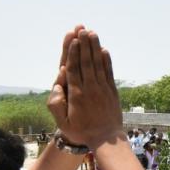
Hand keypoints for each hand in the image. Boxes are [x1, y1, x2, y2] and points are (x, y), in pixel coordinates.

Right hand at [50, 28, 121, 147]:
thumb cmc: (81, 131)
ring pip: (98, 65)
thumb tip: (58, 84)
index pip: (74, 69)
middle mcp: (90, 89)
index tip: (74, 40)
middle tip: (83, 29)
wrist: (106, 140)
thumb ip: (56, 104)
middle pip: (86, 62)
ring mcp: (103, 90)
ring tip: (92, 33)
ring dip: (95, 48)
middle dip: (84, 45)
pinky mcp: (112, 92)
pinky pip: (109, 74)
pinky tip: (104, 50)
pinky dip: (107, 62)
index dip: (74, 53)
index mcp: (77, 95)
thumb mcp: (62, 122)